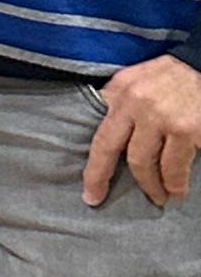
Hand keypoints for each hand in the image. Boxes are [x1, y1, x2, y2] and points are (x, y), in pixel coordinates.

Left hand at [83, 53, 200, 210]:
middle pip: (112, 149)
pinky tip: (177, 191)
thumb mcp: (143, 78)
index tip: (90, 192)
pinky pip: (174, 167)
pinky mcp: (186, 130)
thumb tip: (110, 133)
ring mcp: (161, 116)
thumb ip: (123, 101)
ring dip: (150, 186)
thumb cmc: (178, 78)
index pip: (100, 132)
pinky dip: (175, 184)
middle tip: (103, 199)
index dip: (93, 167)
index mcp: (122, 87)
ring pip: (144, 163)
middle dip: (103, 178)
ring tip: (158, 197)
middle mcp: (136, 100)